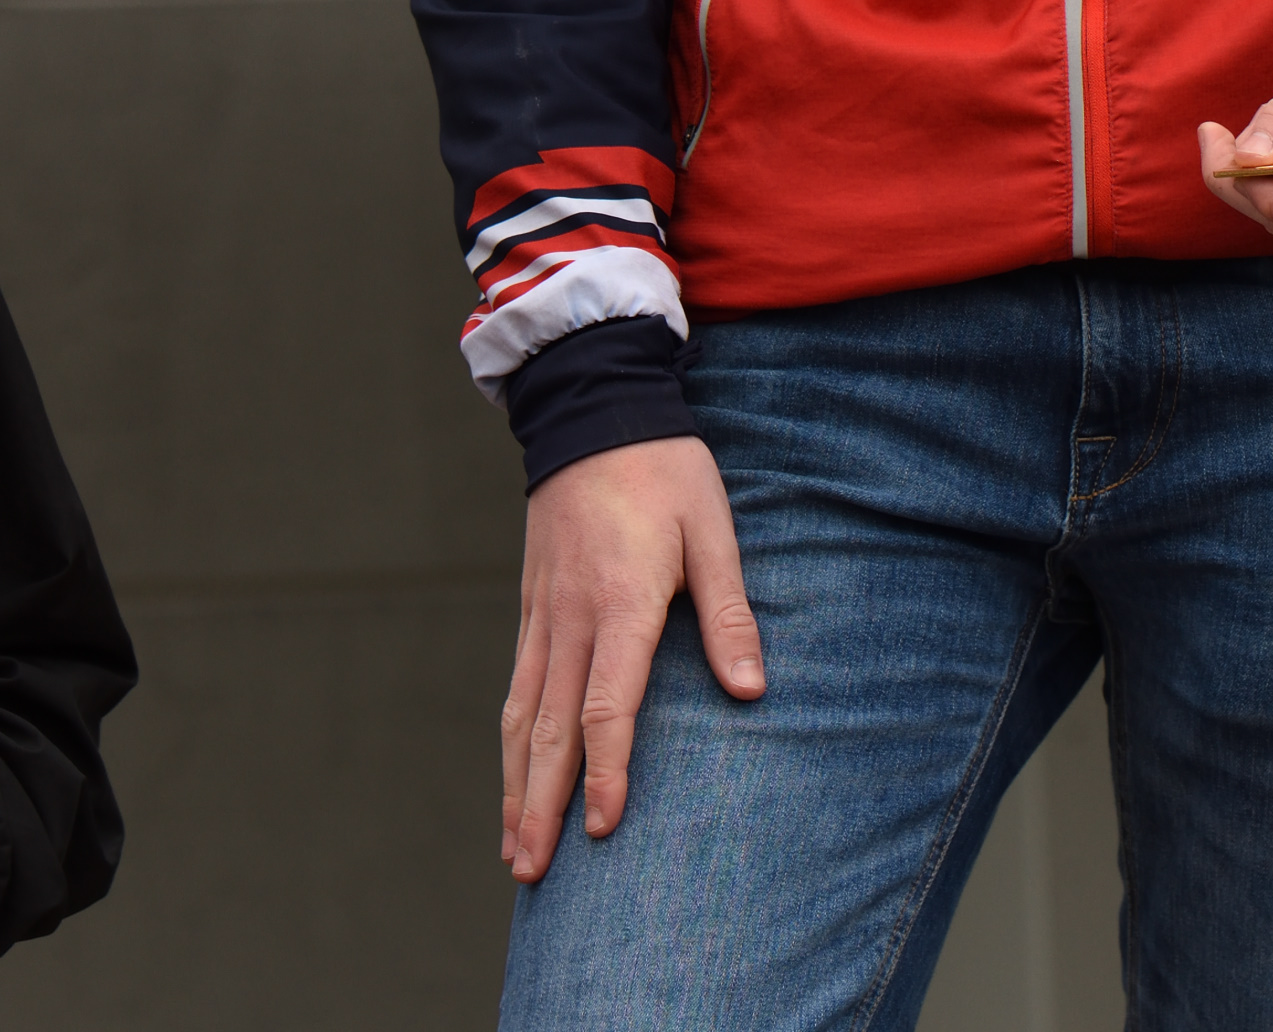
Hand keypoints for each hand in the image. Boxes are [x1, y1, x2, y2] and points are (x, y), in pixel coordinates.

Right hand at [501, 434, 763, 884]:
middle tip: (532, 874)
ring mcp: (543, 614)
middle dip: (542, 806)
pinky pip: (515, 685)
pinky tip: (513, 775)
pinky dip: (510, 741)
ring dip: (516, 786)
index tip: (605, 829)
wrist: (594, 410)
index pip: (609, 706)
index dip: (607, 772)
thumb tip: (750, 689)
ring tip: (514, 851)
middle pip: (551, 729)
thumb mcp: (712, 528)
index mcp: (622, 602)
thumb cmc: (665, 469)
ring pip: (522, 716)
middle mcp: (572, 618)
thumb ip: (729, 610)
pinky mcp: (531, 605)